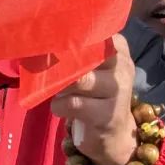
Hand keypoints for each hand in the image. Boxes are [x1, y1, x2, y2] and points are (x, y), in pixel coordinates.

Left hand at [49, 35, 137, 164]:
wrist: (113, 133)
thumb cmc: (94, 92)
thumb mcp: (91, 67)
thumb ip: (76, 52)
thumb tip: (42, 40)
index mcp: (118, 48)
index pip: (96, 31)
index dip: (71, 35)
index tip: (53, 37)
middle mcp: (122, 66)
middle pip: (86, 54)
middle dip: (62, 60)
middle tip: (46, 63)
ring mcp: (118, 91)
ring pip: (80, 79)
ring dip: (60, 85)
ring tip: (56, 89)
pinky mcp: (108, 115)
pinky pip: (73, 103)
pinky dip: (59, 106)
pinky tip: (62, 108)